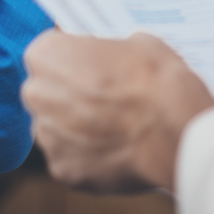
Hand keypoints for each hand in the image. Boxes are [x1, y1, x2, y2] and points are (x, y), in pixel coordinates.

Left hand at [21, 31, 213, 193]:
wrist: (177, 133)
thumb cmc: (157, 82)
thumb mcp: (137, 42)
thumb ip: (110, 51)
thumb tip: (114, 59)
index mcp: (46, 55)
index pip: (49, 54)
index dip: (74, 61)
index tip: (93, 69)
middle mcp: (37, 95)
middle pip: (47, 93)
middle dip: (70, 96)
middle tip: (105, 99)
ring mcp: (48, 137)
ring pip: (57, 130)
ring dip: (77, 129)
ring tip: (115, 128)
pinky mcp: (64, 171)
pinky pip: (72, 160)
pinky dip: (90, 158)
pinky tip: (117, 150)